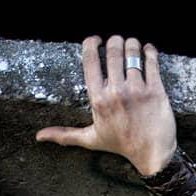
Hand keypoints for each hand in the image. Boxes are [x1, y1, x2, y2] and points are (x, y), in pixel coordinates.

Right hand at [35, 35, 176, 176]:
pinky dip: (149, 51)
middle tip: (117, 42)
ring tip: (133, 45)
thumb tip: (40, 136)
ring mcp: (137, 91)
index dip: (92, 42)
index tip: (96, 40)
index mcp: (98, 99)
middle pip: (113, 50)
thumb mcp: (92, 139)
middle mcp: (116, 92)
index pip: (90, 59)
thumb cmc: (122, 146)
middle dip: (115, 41)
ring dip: (132, 43)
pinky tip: (148, 50)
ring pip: (132, 52)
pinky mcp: (156, 91)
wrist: (153, 156)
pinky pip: (151, 62)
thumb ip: (66, 134)